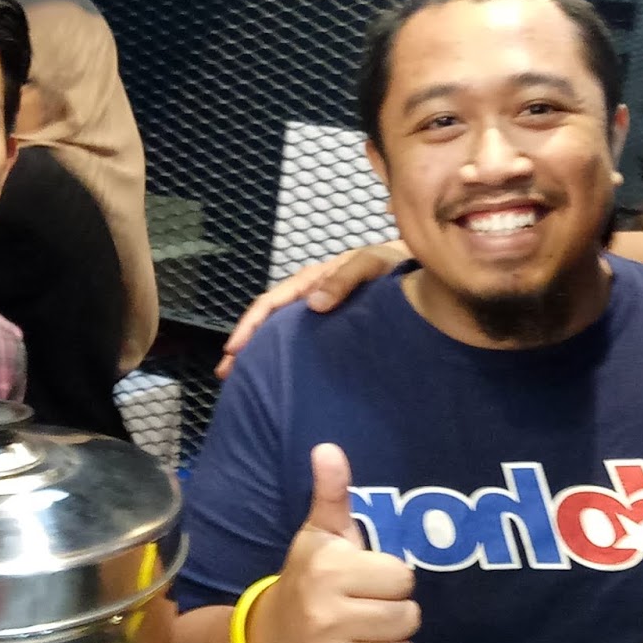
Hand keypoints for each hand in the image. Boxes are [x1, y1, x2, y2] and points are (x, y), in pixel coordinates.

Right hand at [217, 243, 409, 377]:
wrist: (416, 271)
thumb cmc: (392, 266)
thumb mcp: (370, 264)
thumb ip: (344, 279)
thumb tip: (313, 304)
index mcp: (312, 280)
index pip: (271, 302)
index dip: (250, 325)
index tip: (234, 350)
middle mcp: (310, 294)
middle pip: (268, 319)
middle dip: (244, 343)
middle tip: (226, 373)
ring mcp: (319, 309)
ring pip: (280, 330)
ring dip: (259, 350)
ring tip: (243, 378)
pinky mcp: (330, 323)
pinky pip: (298, 337)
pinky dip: (281, 351)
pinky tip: (278, 372)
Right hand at [247, 444, 418, 642]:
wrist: (270, 640)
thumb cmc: (308, 578)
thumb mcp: (318, 534)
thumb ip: (332, 492)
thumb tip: (328, 448)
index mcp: (329, 573)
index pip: (404, 578)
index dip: (392, 577)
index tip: (369, 578)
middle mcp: (327, 618)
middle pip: (408, 618)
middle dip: (395, 612)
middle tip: (370, 607)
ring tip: (367, 634)